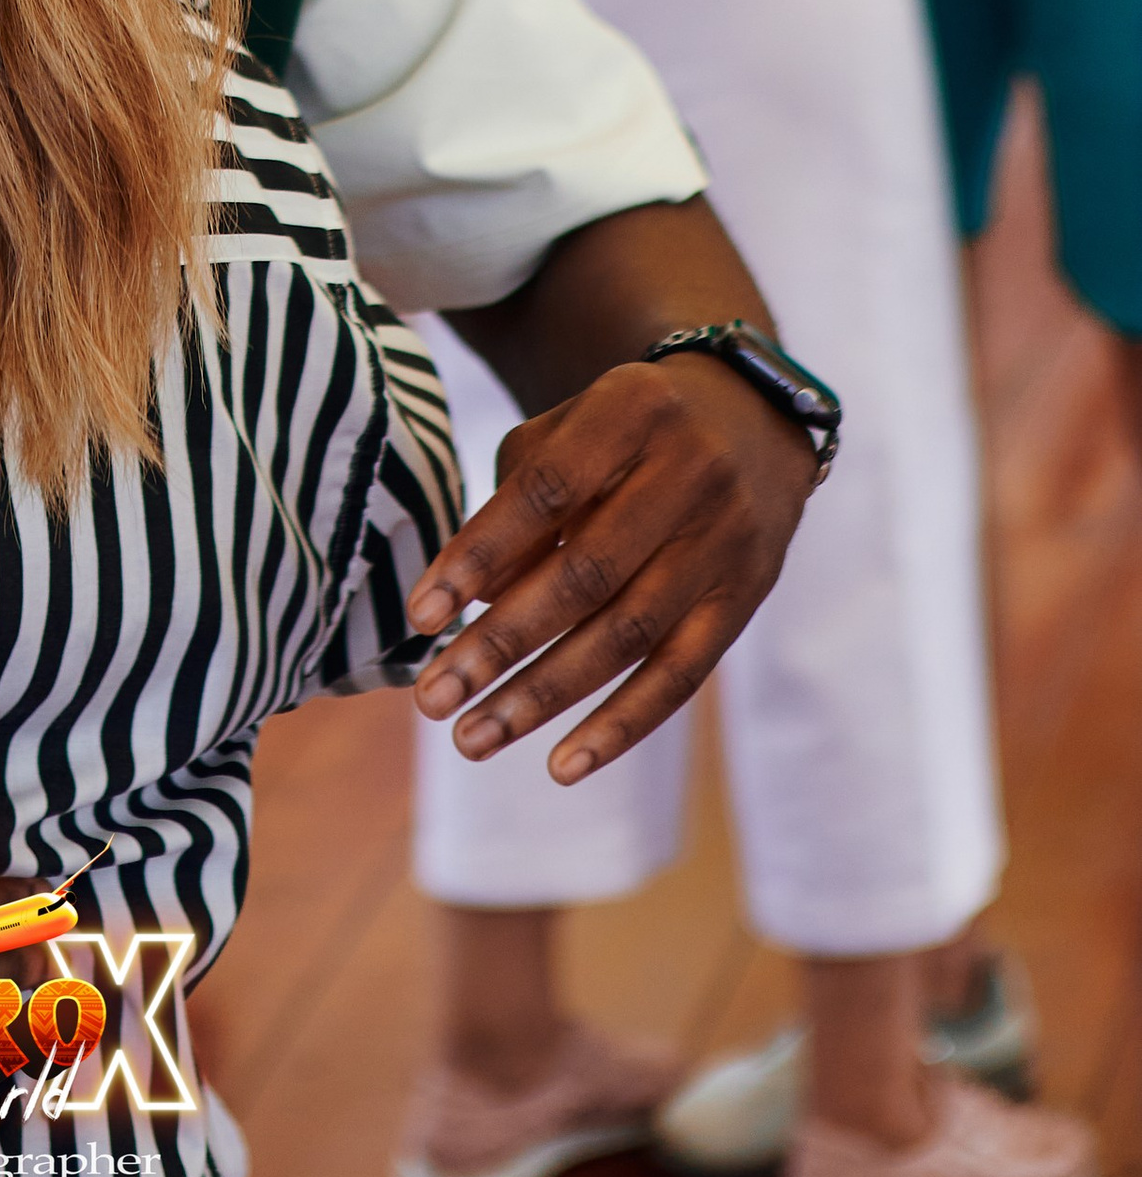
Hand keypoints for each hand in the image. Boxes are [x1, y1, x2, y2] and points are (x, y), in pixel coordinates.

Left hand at [406, 352, 815, 784]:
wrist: (755, 417)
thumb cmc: (630, 426)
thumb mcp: (573, 426)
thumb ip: (517, 499)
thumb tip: (468, 601)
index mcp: (632, 412)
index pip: (544, 493)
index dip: (478, 554)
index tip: (420, 616)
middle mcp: (688, 475)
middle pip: (583, 575)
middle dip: (499, 644)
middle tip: (431, 698)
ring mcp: (724, 543)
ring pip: (626, 637)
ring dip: (543, 697)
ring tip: (473, 737)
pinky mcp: (744, 600)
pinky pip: (681, 675)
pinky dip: (620, 725)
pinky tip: (562, 764)